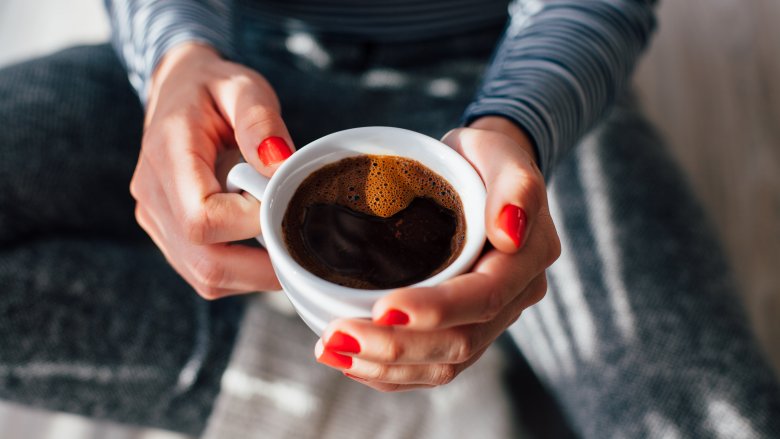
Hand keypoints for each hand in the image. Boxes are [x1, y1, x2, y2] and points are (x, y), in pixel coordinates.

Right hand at [131, 43, 294, 298]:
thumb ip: (259, 119)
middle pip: (205, 264)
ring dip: (255, 273)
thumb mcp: (242, 87)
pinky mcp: (168, 236)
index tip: (282, 200)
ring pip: (206, 278)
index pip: (202, 219)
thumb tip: (278, 164)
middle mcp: (152, 195)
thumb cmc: (214, 89)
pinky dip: (242, 272)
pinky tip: (264, 244)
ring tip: (285, 239)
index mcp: (167, 155)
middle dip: (263, 266)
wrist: (178, 91)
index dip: (251, 223)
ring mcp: (156, 220)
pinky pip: (205, 273)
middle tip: (303, 245)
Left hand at [313, 116, 560, 390]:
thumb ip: (515, 186)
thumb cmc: (485, 159)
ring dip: (385, 366)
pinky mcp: (463, 329)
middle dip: (396, 347)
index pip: (483, 298)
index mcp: (526, 259)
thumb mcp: (500, 153)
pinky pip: (430, 367)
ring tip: (332, 350)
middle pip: (460, 343)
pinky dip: (389, 372)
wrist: (481, 174)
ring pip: (443, 365)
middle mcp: (513, 299)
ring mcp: (489, 320)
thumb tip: (509, 232)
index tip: (382, 308)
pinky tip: (350, 361)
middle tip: (337, 336)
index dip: (434, 310)